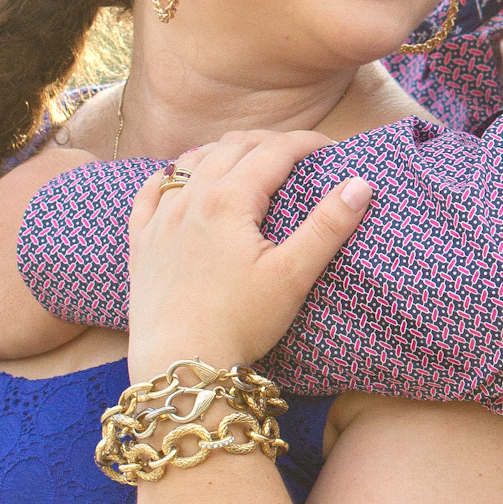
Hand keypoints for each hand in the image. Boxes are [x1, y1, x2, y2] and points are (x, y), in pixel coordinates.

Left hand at [127, 131, 372, 374]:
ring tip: (246, 159)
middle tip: (296, 153)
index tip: (330, 147)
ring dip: (223, 151)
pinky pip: (151, 191)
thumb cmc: (239, 323)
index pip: (275, 151)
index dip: (307, 143)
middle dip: (269, 142)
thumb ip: (328, 227)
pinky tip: (179, 181)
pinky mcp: (142, 242)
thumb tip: (360, 185)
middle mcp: (190, 198)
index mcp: (229, 199)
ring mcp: (160, 218)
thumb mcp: (293, 276)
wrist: (178, 362)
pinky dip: (171, 176)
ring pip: (191, 161)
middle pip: (233, 147)